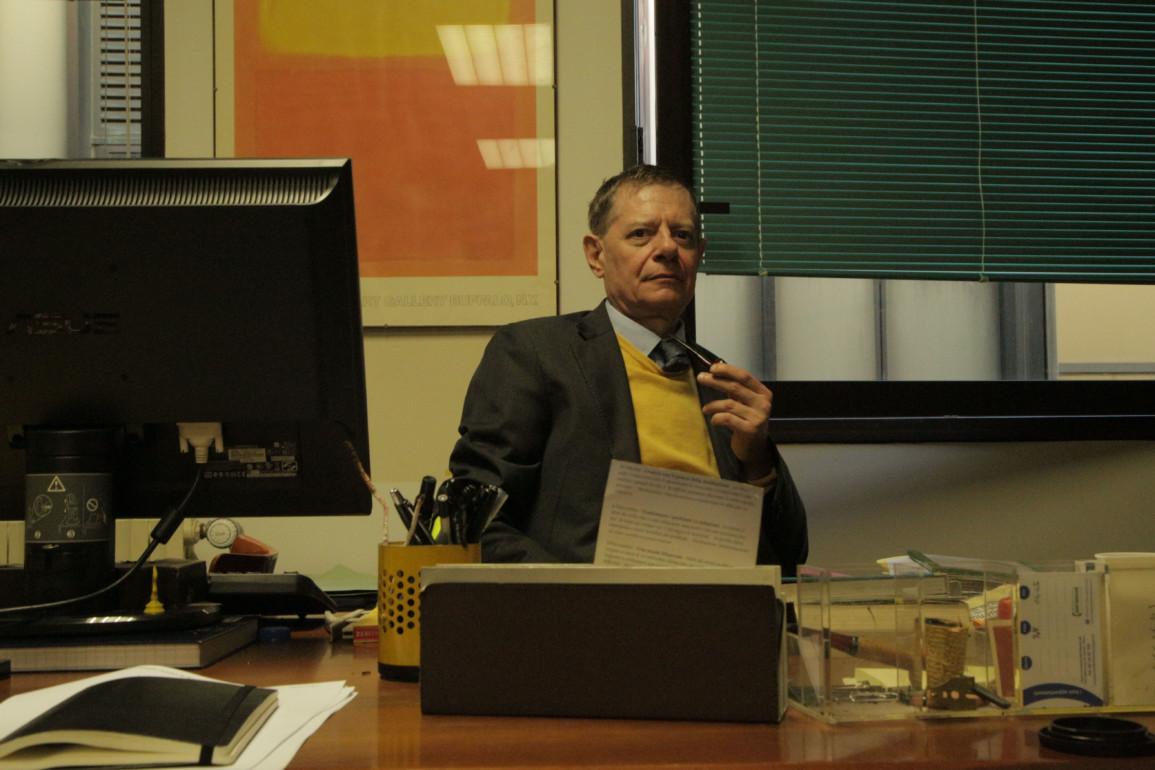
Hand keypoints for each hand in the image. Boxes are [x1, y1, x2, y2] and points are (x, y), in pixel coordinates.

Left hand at [697, 362, 776, 480]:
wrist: (754, 447)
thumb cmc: (747, 420)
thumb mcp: (745, 402)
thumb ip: (735, 388)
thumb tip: (715, 371)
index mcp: (763, 393)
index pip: (744, 376)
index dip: (728, 370)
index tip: (712, 368)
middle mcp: (763, 404)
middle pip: (735, 387)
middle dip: (715, 381)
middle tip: (701, 378)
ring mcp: (758, 417)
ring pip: (729, 404)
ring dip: (712, 405)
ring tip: (705, 408)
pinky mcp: (750, 430)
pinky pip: (727, 418)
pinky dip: (716, 417)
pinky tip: (713, 419)